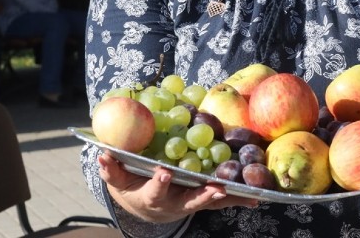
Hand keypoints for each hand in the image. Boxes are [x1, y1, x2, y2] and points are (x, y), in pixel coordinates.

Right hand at [98, 153, 256, 222]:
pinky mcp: (203, 201)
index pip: (155, 190)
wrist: (144, 207)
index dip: (159, 182)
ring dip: (227, 199)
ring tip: (247, 195)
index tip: (164, 172)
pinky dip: (238, 199)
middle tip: (215, 189)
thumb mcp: (118, 180)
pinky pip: (221, 201)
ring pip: (210, 203)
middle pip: (190, 201)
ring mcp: (191, 203)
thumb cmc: (130, 187)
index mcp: (152, 197)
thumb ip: (111, 168)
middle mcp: (174, 203)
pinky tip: (257, 198)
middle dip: (202, 195)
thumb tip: (102, 151)